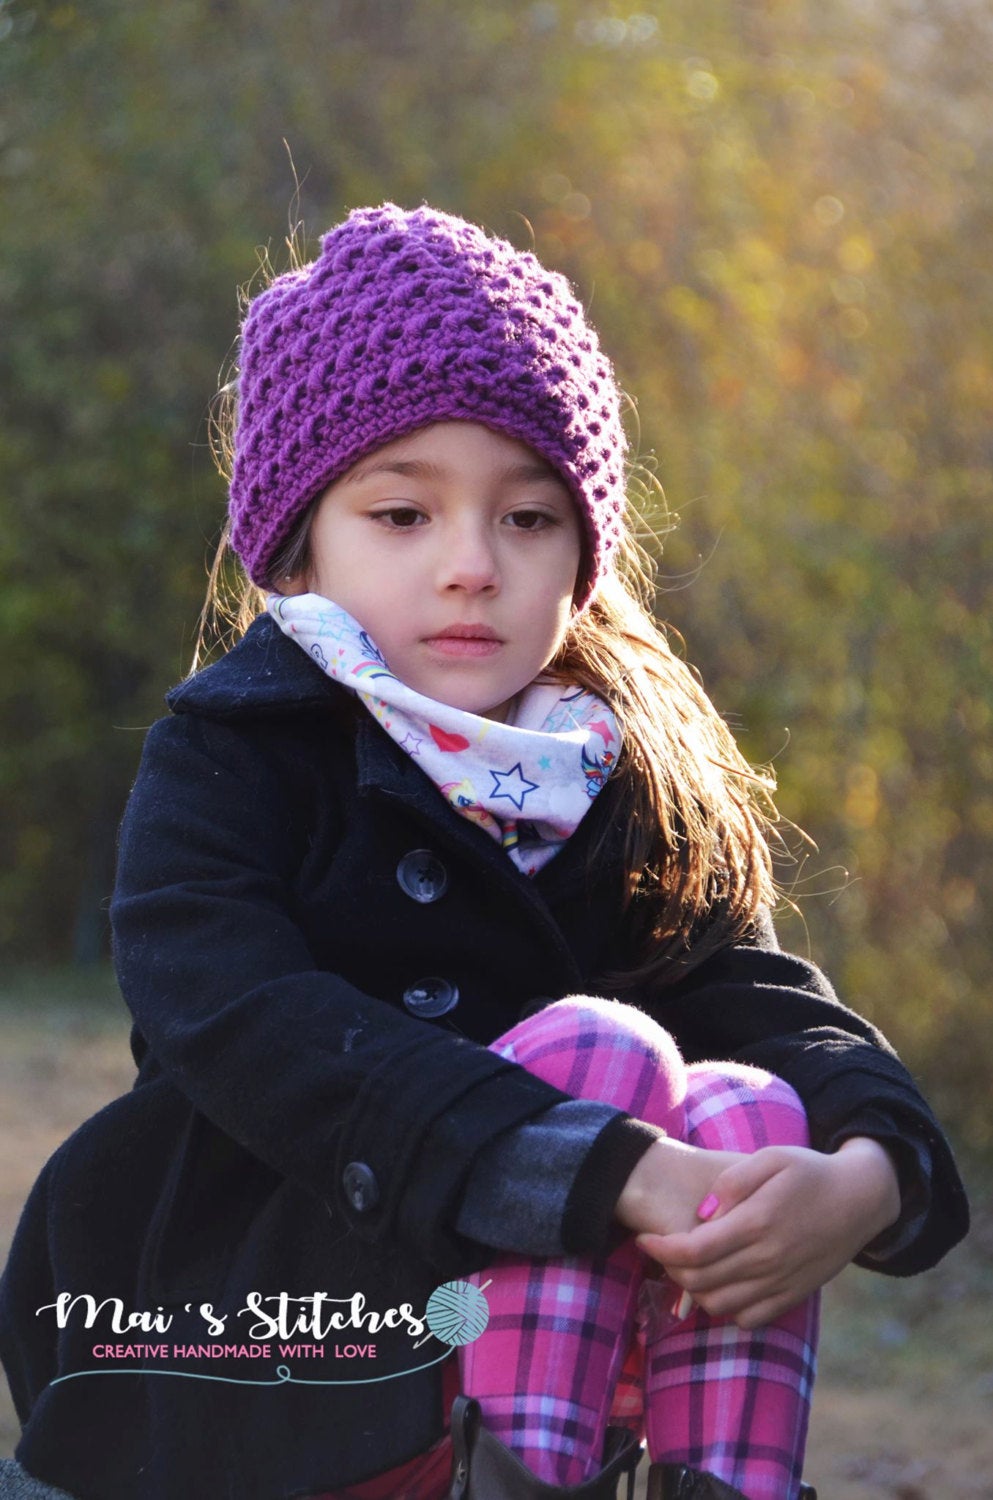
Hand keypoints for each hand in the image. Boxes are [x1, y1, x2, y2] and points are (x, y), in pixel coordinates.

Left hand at [631, 1137, 901, 1329]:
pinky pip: (749, 1318)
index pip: (695, 1250)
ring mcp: (782, 1283)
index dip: (660, 1248)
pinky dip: (726, 1308)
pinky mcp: (793, 1296)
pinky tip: (721, 1283)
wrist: (861, 1200)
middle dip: (670, 1268)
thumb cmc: (809, 1172)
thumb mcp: (770, 1158)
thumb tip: (701, 1214)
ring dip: (694, 1290)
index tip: (644, 1237)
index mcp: (759, 1223)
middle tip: (662, 1248)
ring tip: (688, 1265)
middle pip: (701, 1281)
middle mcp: (769, 1260)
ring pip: (720, 1305)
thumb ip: (730, 1183)